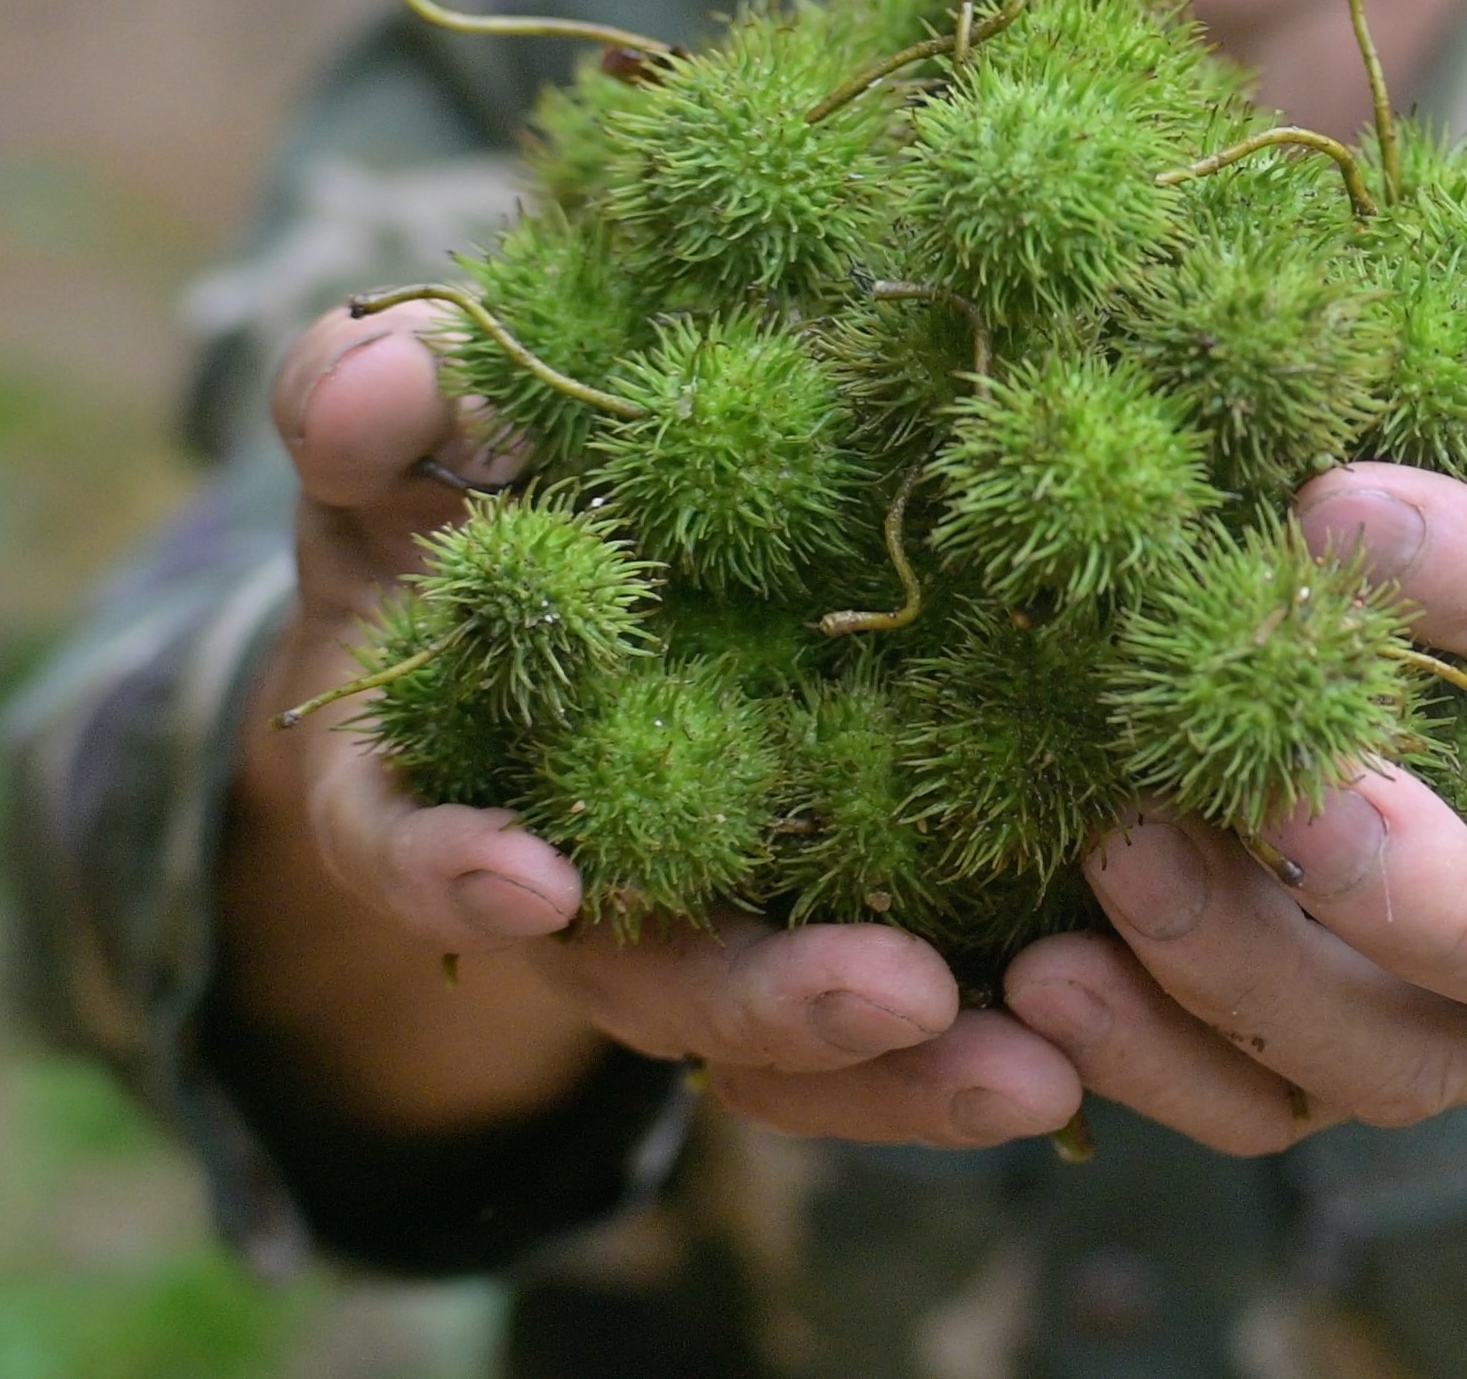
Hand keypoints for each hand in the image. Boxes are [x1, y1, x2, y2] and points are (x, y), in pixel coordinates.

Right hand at [215, 301, 1084, 1146]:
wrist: (566, 539)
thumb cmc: (453, 486)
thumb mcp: (397, 432)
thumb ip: (361, 404)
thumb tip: (363, 393)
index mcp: (428, 784)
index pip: (415, 847)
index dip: (458, 873)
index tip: (532, 883)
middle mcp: (570, 892)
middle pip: (658, 980)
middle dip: (773, 1001)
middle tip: (898, 998)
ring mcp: (710, 914)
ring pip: (799, 1035)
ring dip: (912, 1069)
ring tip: (1041, 1073)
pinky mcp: (839, 905)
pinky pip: (910, 1002)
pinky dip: (994, 1025)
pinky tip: (1106, 1024)